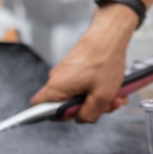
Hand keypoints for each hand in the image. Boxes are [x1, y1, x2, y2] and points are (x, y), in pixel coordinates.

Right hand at [29, 3, 138, 121]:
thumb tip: (81, 119)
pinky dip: (98, 88)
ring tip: (114, 93)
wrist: (110, 34)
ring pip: (79, 96)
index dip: (58, 117)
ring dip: (97, 98)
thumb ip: (89, 115)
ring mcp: (66, 73)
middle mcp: (57, 79)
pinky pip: (84, 85)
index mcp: (57, 87)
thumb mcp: (102, 96)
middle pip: (66, 105)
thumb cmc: (105, 58)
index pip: (39, 109)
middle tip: (106, 104)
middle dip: (88, 108)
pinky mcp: (75, 68)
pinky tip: (112, 85)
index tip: (75, 114)